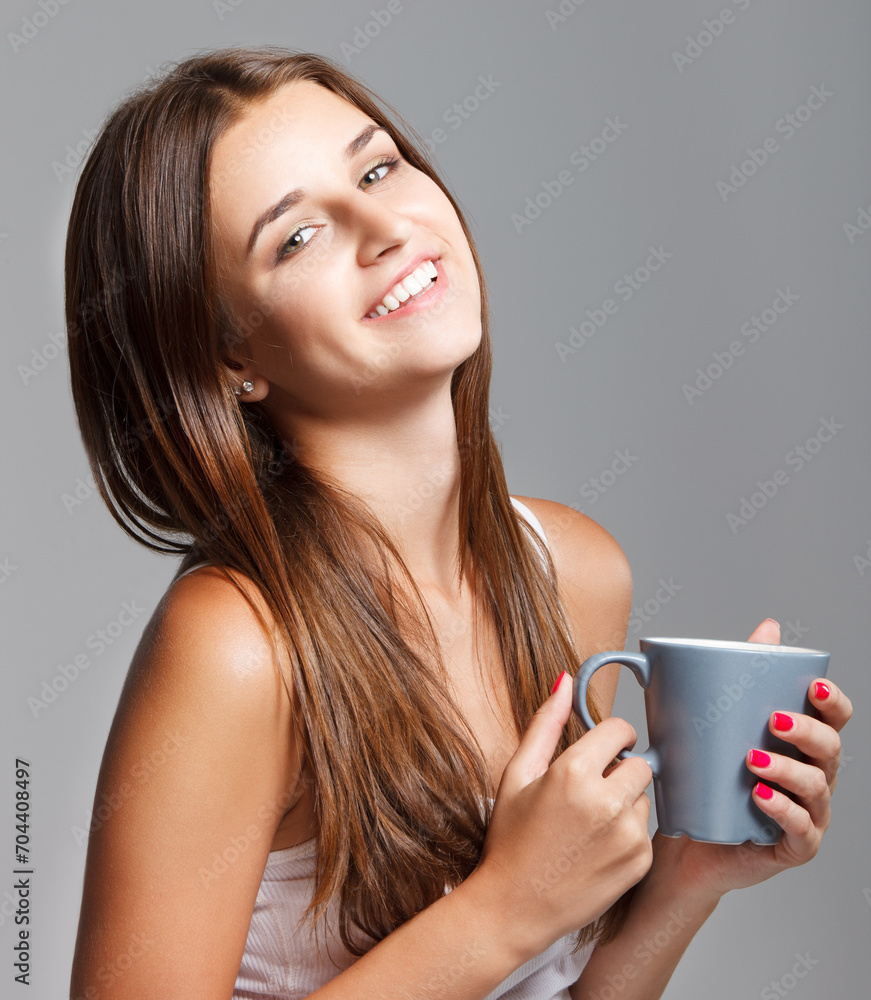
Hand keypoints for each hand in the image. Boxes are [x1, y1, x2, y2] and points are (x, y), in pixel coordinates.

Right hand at [476, 671, 653, 957]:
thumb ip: (545, 723)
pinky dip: (627, 833)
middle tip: (588, 792)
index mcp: (574, 773)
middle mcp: (607, 802)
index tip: (599, 749)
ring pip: (643, 796)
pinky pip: (646, 830)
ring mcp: (628, 835)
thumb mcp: (518, 774)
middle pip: (638, 763)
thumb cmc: (511, 838)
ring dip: (624, 801)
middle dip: (618, 770)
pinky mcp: (640, 862)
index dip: (610, 736)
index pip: (621, 730)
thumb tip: (565, 680)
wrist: (515, 906)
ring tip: (588, 825)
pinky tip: (596, 848)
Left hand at [644, 619, 852, 904]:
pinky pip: (800, 829)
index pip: (835, 720)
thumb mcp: (725, 724)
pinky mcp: (793, 847)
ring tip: (754, 759)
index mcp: (804, 746)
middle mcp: (815, 778)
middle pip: (831, 750)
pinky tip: (760, 795)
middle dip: (807, 731)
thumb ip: (748, 676)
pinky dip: (782, 810)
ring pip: (816, 788)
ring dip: (788, 769)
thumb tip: (770, 627)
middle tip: (774, 719)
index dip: (833, 702)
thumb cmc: (713, 778)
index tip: (814, 686)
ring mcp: (809, 814)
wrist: (691, 840)